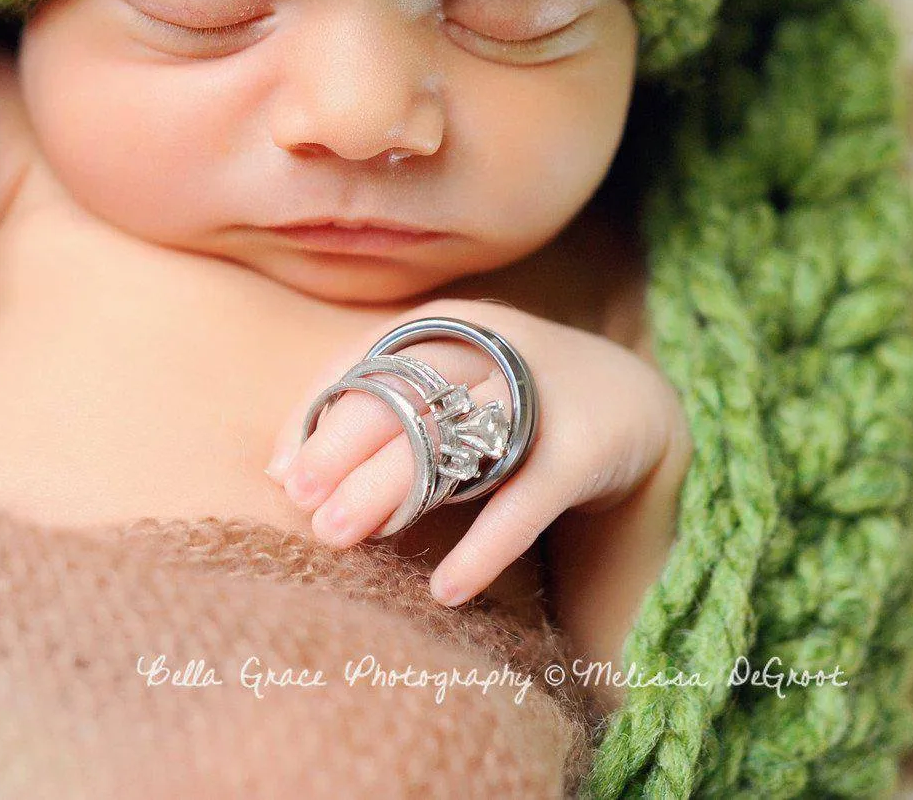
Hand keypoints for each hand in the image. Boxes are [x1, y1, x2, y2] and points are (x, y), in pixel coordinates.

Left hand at [262, 297, 687, 607]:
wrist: (635, 402)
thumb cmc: (513, 399)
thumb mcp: (447, 386)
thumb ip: (372, 410)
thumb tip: (276, 467)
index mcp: (456, 326)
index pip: (373, 362)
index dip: (323, 417)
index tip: (284, 475)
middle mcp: (498, 349)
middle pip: (408, 401)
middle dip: (347, 459)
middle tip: (306, 515)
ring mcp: (545, 396)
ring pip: (456, 442)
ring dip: (392, 492)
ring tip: (342, 540)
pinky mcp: (585, 449)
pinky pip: (526, 500)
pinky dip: (484, 545)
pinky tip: (445, 587)